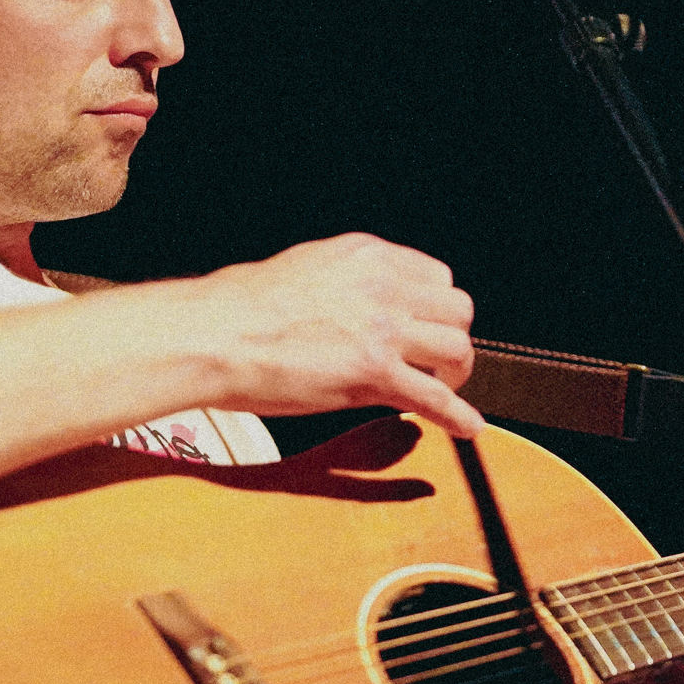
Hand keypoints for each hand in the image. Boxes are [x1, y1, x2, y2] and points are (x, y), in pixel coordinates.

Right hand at [191, 234, 482, 435]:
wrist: (216, 334)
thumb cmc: (241, 307)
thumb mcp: (306, 269)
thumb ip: (345, 282)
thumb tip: (355, 304)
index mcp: (366, 256)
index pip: (436, 277)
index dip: (436, 308)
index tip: (428, 327)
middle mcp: (383, 287)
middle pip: (457, 310)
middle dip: (451, 337)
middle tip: (437, 360)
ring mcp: (382, 330)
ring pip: (456, 349)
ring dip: (456, 374)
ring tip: (444, 389)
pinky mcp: (374, 374)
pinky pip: (435, 398)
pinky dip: (458, 416)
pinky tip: (467, 427)